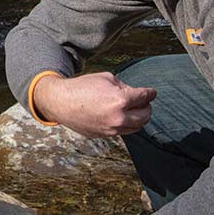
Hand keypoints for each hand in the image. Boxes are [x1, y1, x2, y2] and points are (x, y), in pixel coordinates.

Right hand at [31, 72, 155, 136]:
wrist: (61, 102)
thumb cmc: (82, 87)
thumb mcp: (106, 78)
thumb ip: (124, 87)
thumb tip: (134, 94)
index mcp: (120, 100)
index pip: (145, 97)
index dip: (150, 93)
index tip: (152, 92)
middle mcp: (119, 118)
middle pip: (145, 115)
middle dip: (147, 107)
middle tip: (144, 102)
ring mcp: (112, 129)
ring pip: (137, 127)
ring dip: (139, 118)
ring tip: (134, 110)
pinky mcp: (105, 135)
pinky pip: (123, 131)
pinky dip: (127, 124)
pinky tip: (122, 116)